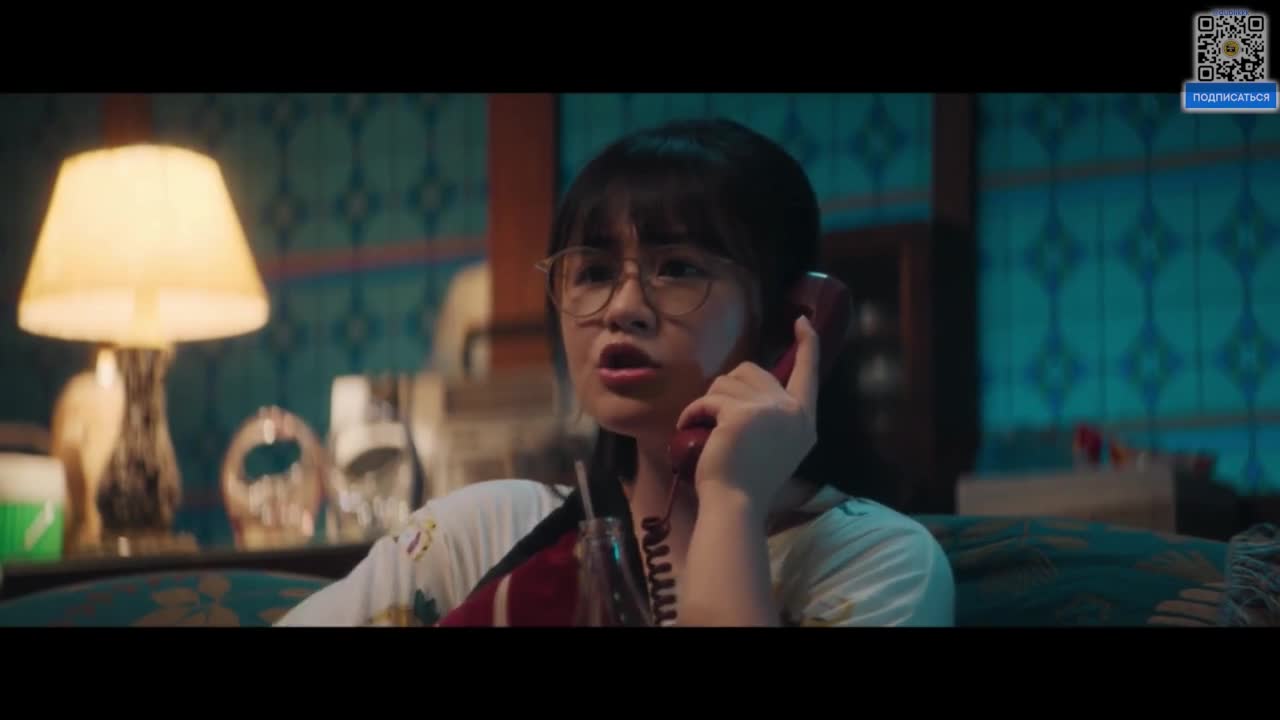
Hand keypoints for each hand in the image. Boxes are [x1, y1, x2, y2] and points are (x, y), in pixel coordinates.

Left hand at [674, 315, 820, 516]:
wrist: (736, 503)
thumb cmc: (749, 481)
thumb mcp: (777, 445)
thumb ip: (775, 415)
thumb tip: (752, 385)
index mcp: (804, 420)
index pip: (808, 372)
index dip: (806, 345)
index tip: (801, 321)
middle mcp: (791, 410)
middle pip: (753, 371)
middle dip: (728, 388)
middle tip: (718, 418)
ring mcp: (768, 409)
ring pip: (727, 382)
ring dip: (710, 402)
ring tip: (707, 427)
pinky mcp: (741, 413)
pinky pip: (708, 400)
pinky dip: (693, 412)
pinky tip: (690, 428)